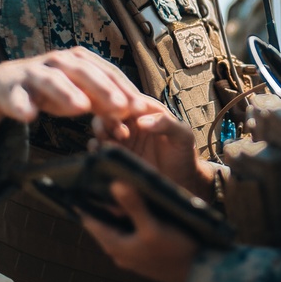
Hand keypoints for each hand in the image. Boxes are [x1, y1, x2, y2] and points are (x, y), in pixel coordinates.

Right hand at [0, 47, 151, 158]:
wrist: (7, 84)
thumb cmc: (54, 89)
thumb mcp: (82, 94)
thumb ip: (106, 102)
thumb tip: (137, 114)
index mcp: (80, 60)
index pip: (107, 72)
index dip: (125, 89)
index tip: (140, 108)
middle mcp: (58, 61)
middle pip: (83, 72)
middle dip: (103, 89)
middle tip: (120, 107)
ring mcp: (33, 72)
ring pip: (51, 80)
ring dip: (66, 93)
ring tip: (80, 107)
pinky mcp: (10, 88)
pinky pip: (15, 97)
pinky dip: (20, 105)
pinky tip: (28, 116)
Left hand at [81, 181, 198, 281]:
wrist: (196, 274)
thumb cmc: (174, 251)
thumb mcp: (153, 227)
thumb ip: (134, 207)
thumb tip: (115, 184)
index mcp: (114, 245)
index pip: (90, 220)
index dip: (85, 202)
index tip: (83, 181)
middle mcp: (118, 251)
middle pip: (104, 222)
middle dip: (106, 203)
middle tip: (108, 177)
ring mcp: (130, 253)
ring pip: (119, 226)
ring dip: (121, 210)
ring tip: (125, 186)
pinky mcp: (143, 252)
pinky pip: (130, 231)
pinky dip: (132, 218)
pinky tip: (142, 206)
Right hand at [94, 111, 215, 199]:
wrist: (180, 181)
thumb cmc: (184, 153)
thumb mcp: (182, 136)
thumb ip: (166, 124)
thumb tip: (141, 121)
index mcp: (147, 111)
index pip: (129, 100)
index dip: (122, 105)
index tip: (121, 116)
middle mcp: (132, 122)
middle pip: (111, 111)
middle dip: (107, 119)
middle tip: (115, 133)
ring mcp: (122, 138)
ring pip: (102, 127)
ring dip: (100, 132)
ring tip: (105, 142)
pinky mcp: (117, 154)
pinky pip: (100, 146)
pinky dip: (96, 146)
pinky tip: (100, 151)